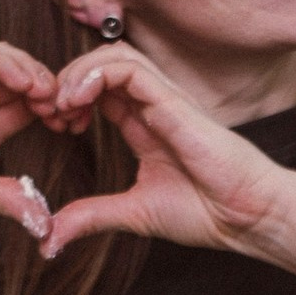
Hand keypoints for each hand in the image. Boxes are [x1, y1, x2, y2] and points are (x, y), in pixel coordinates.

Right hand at [0, 43, 59, 240]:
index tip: (76, 126)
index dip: (55, 110)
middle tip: (73, 109)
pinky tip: (27, 83)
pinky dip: (6, 65)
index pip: (26, 108)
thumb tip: (44, 218)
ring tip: (52, 96)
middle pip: (21, 82)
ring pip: (4, 64)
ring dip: (35, 73)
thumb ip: (3, 200)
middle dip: (52, 90)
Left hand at [43, 46, 295, 274]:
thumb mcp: (132, 214)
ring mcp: (164, 99)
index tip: (55, 126)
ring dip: (77, 72)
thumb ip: (92, 217)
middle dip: (66, 80)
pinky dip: (97, 74)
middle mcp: (153, 106)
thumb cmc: (206, 213)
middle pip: (102, 64)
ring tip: (61, 103)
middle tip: (49, 111)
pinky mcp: (173, 100)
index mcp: (144, 127)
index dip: (69, 98)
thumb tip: (50, 239)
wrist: (246, 216)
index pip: (100, 90)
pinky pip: (129, 67)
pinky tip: (79, 100)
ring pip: (113, 55)